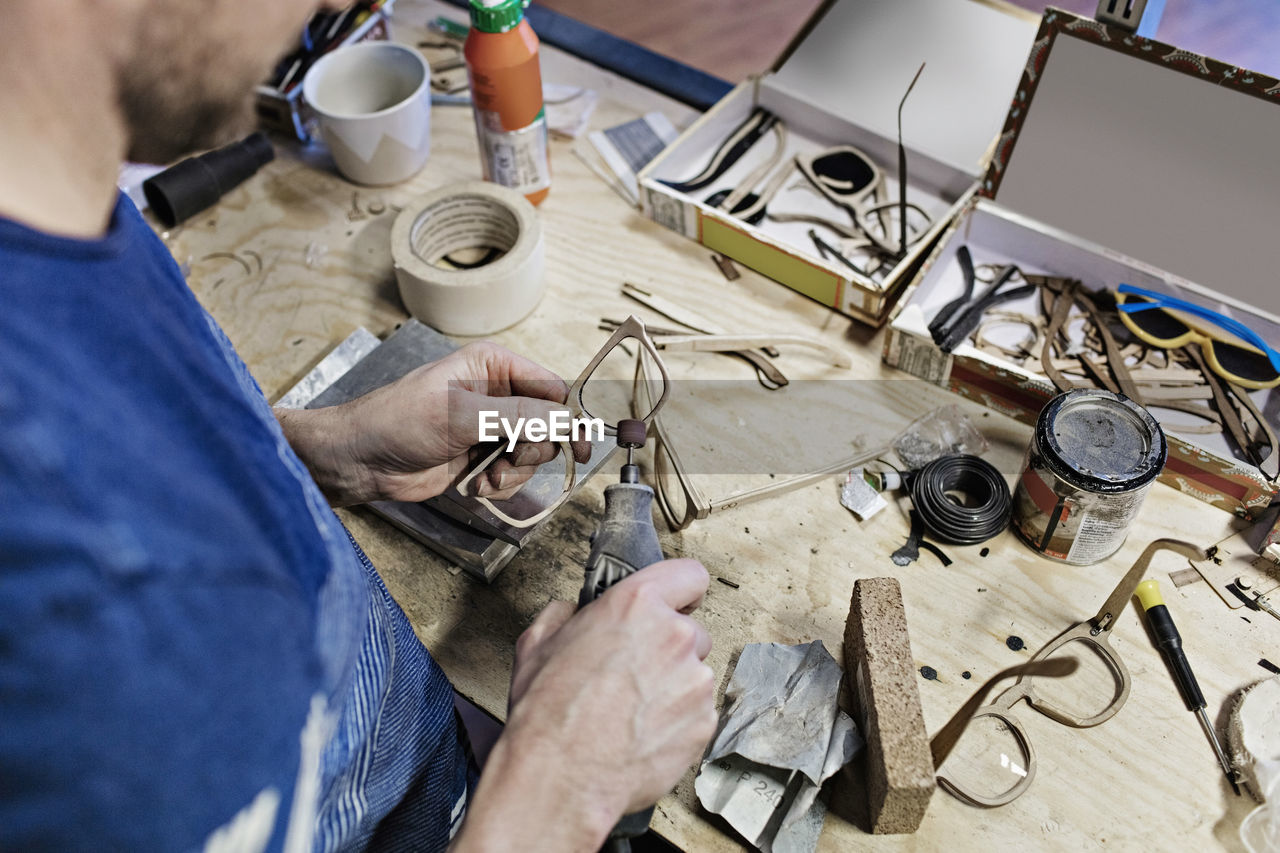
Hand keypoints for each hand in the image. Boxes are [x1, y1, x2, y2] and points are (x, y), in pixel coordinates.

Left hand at [277, 341, 590, 505]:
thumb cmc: (398, 421)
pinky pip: (512, 475)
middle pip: (549, 425)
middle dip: (533, 450)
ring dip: (512, 473)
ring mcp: (491, 428)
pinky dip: (497, 485)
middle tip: (511, 461)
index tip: (581, 444)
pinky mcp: (481, 458)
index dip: (569, 416)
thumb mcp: (461, 414)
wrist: (361, 461)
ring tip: (483, 476)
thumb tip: (564, 418)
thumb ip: (517, 416)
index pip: (551, 388)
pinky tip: (471, 484)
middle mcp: (498, 394)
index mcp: (494, 367)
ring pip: (533, 455)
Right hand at [451, 559, 717, 851]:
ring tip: (633, 712)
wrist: (559, 777)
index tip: (673, 605)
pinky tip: (642, 734)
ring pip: (695, 675)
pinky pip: (698, 714)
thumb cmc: (547, 713)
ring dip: (674, 688)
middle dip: (670, 650)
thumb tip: (575, 612)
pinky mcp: (704, 723)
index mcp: (637, 604)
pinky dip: (678, 723)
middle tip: (634, 674)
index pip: (690, 576)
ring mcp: (694, 681)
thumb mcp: (537, 643)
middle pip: (692, 632)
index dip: (681, 592)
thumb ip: (565, 614)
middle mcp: (674, 635)